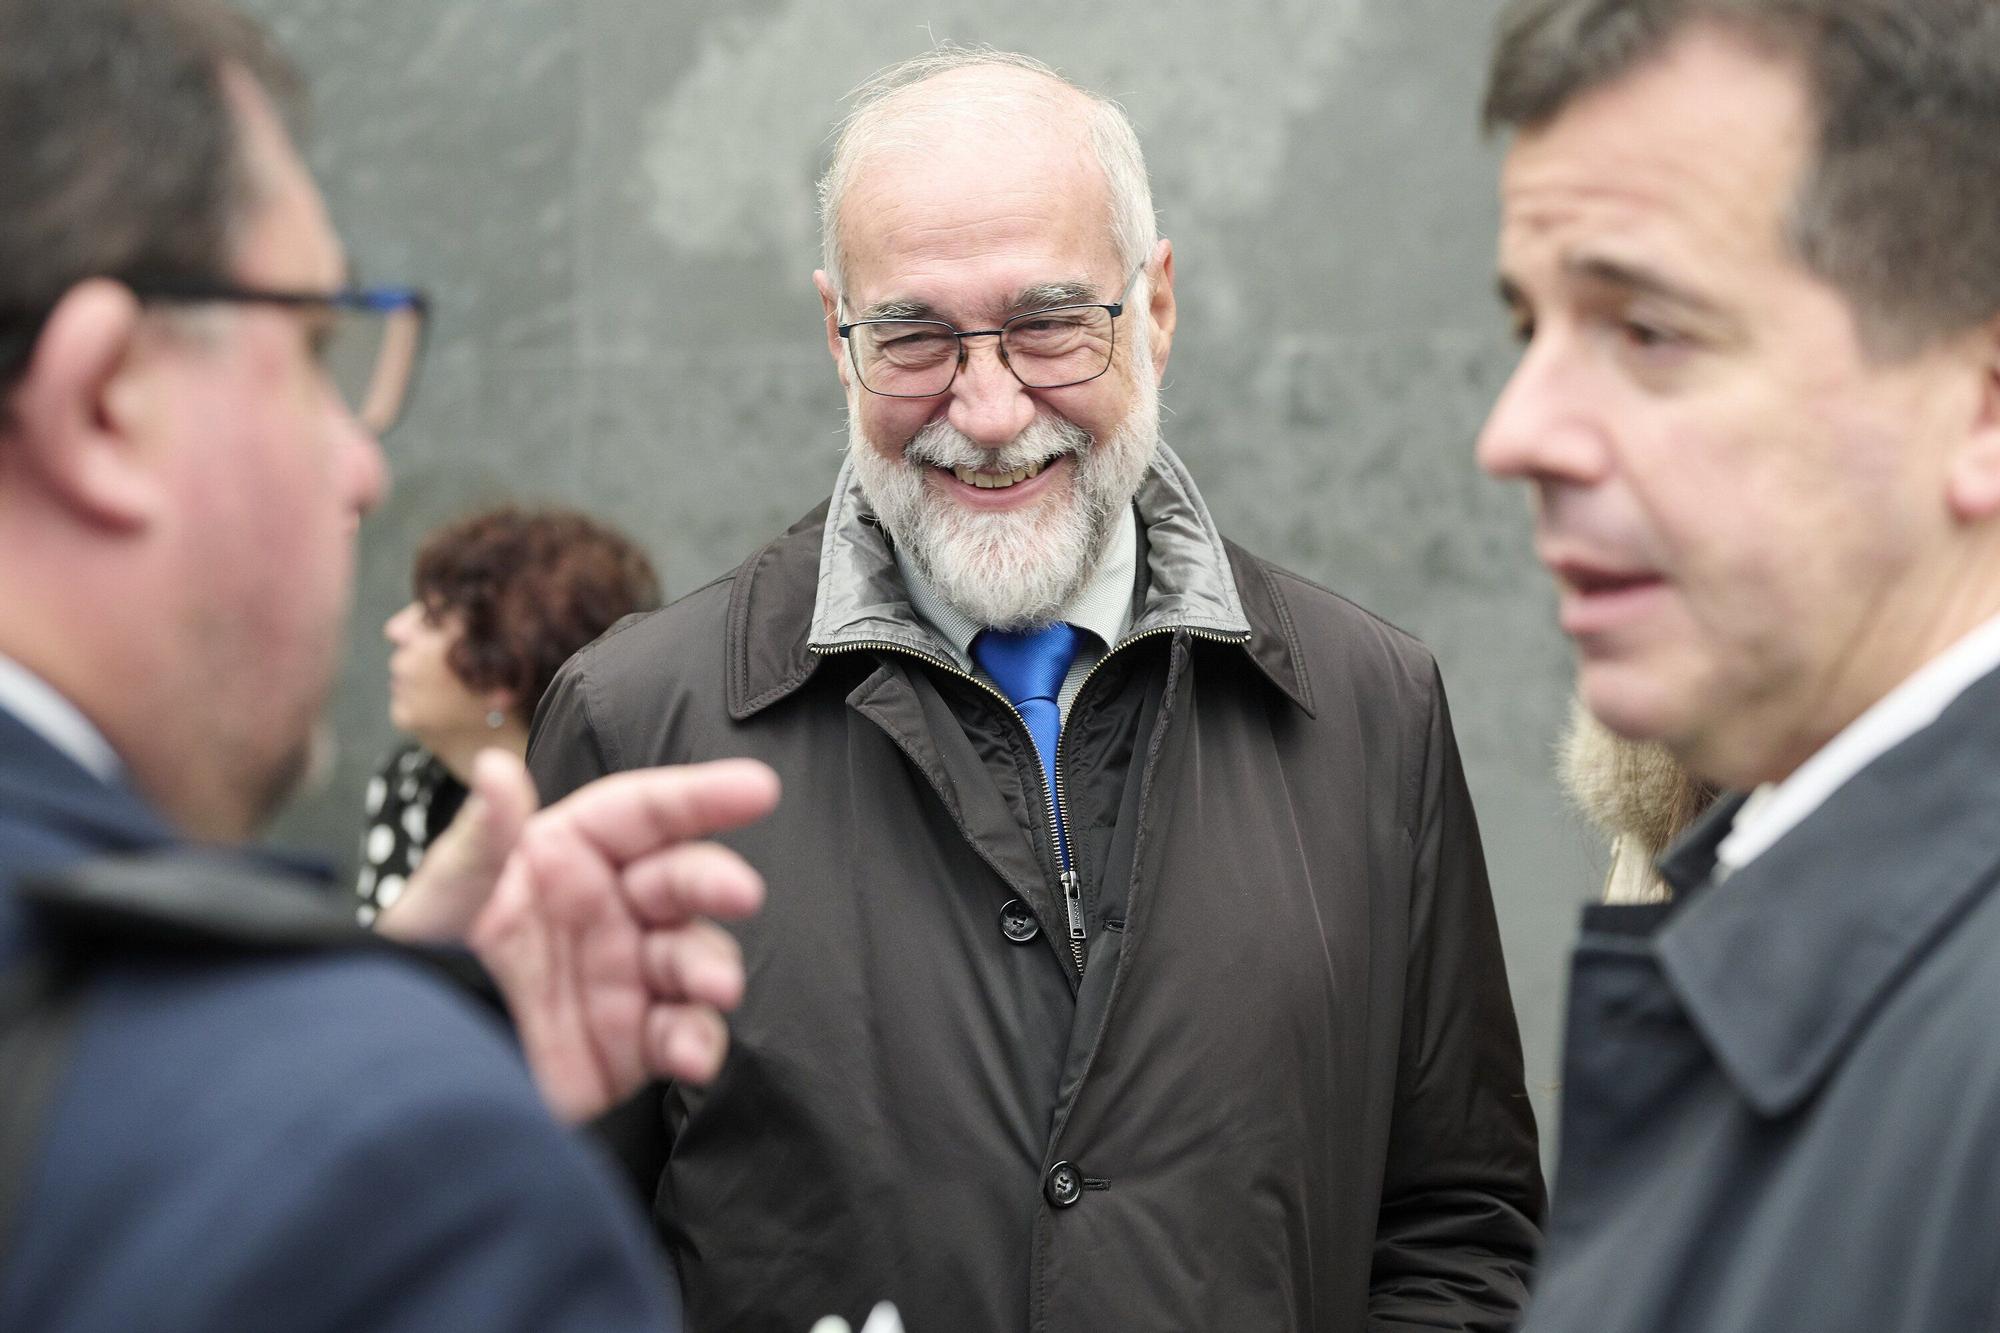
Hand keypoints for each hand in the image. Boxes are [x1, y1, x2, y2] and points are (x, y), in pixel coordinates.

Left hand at [386, 749, 778, 1121]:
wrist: (406, 1060)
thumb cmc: (417, 961)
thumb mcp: (445, 893)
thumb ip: (482, 837)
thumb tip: (496, 769)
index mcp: (569, 854)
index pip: (645, 814)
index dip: (702, 797)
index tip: (758, 788)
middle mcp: (609, 909)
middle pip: (683, 880)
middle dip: (717, 882)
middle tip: (741, 893)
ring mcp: (625, 976)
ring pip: (693, 957)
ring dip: (713, 967)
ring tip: (714, 986)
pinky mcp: (629, 1043)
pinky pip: (681, 1034)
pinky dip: (697, 1041)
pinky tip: (690, 1051)